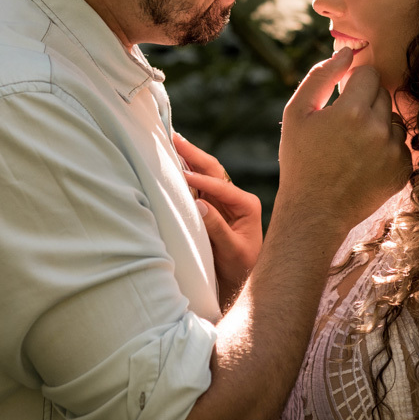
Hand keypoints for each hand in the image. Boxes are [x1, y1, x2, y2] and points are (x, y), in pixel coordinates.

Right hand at [174, 133, 261, 304]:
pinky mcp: (214, 207)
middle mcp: (237, 198)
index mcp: (247, 204)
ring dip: (189, 158)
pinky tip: (175, 163)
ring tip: (172, 143)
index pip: (220, 185)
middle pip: (214, 170)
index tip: (180, 175)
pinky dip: (187, 173)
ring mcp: (225, 201)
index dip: (199, 179)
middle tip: (173, 137)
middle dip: (193, 153)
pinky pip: (200, 185)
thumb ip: (217, 228)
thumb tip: (199, 204)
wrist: (241, 282)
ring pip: (206, 174)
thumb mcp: (232, 251)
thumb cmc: (241, 268)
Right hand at [276, 48, 411, 244]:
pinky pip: (400, 144)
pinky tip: (364, 162)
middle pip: (383, 94)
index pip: (369, 74)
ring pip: (392, 118)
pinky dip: (385, 148)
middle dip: (365, 102)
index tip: (341, 98)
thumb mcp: (298, 114)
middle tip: (343, 126)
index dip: (353, 83)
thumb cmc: (301, 160)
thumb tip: (346, 52)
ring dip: (377, 124)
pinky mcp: (404, 170)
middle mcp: (379, 130)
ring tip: (353, 145)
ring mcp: (394, 152)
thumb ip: (321, 76)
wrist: (315, 211)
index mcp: (353, 112)